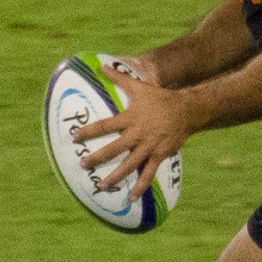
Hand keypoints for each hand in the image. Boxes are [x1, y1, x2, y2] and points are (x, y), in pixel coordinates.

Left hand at [74, 66, 193, 196]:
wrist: (186, 110)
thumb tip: (101, 65)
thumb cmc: (160, 98)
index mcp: (130, 118)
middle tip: (84, 165)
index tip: (75, 138)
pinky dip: (140, 186)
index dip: (89, 132)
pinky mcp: (159, 155)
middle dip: (97, 158)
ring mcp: (149, 147)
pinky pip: (148, 173)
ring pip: (129, 164)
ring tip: (102, 185)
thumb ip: (119, 78)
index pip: (105, 126)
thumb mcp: (139, 87)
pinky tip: (131, 196)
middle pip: (113, 149)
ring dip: (115, 176)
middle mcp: (137, 134)